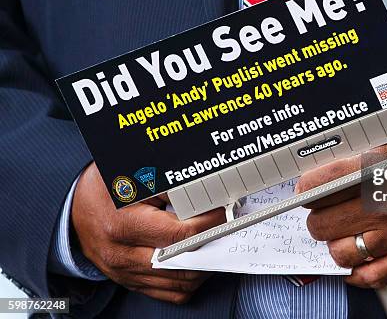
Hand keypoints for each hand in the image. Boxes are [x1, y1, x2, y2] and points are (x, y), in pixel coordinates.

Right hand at [72, 163, 225, 303]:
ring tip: (217, 243)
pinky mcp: (130, 282)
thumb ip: (171, 188)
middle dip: (211, 247)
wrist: (75, 206)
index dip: (206, 225)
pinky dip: (191, 280)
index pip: (176, 235)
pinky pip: (170, 293)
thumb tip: (206, 194)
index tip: (223, 212)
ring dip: (205, 265)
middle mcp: (121, 256)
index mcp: (121, 226)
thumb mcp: (134, 176)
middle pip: (181, 264)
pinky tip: (200, 260)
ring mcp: (125, 273)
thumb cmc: (106, 186)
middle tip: (226, 229)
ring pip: (179, 283)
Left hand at [295, 134, 386, 288]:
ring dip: (333, 244)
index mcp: (379, 172)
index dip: (307, 187)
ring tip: (338, 232)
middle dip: (316, 218)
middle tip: (320, 211)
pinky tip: (353, 259)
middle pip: (324, 223)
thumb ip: (359, 148)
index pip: (325, 184)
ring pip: (342, 252)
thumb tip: (323, 160)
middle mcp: (385, 205)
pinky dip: (356, 273)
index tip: (304, 189)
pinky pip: (372, 276)